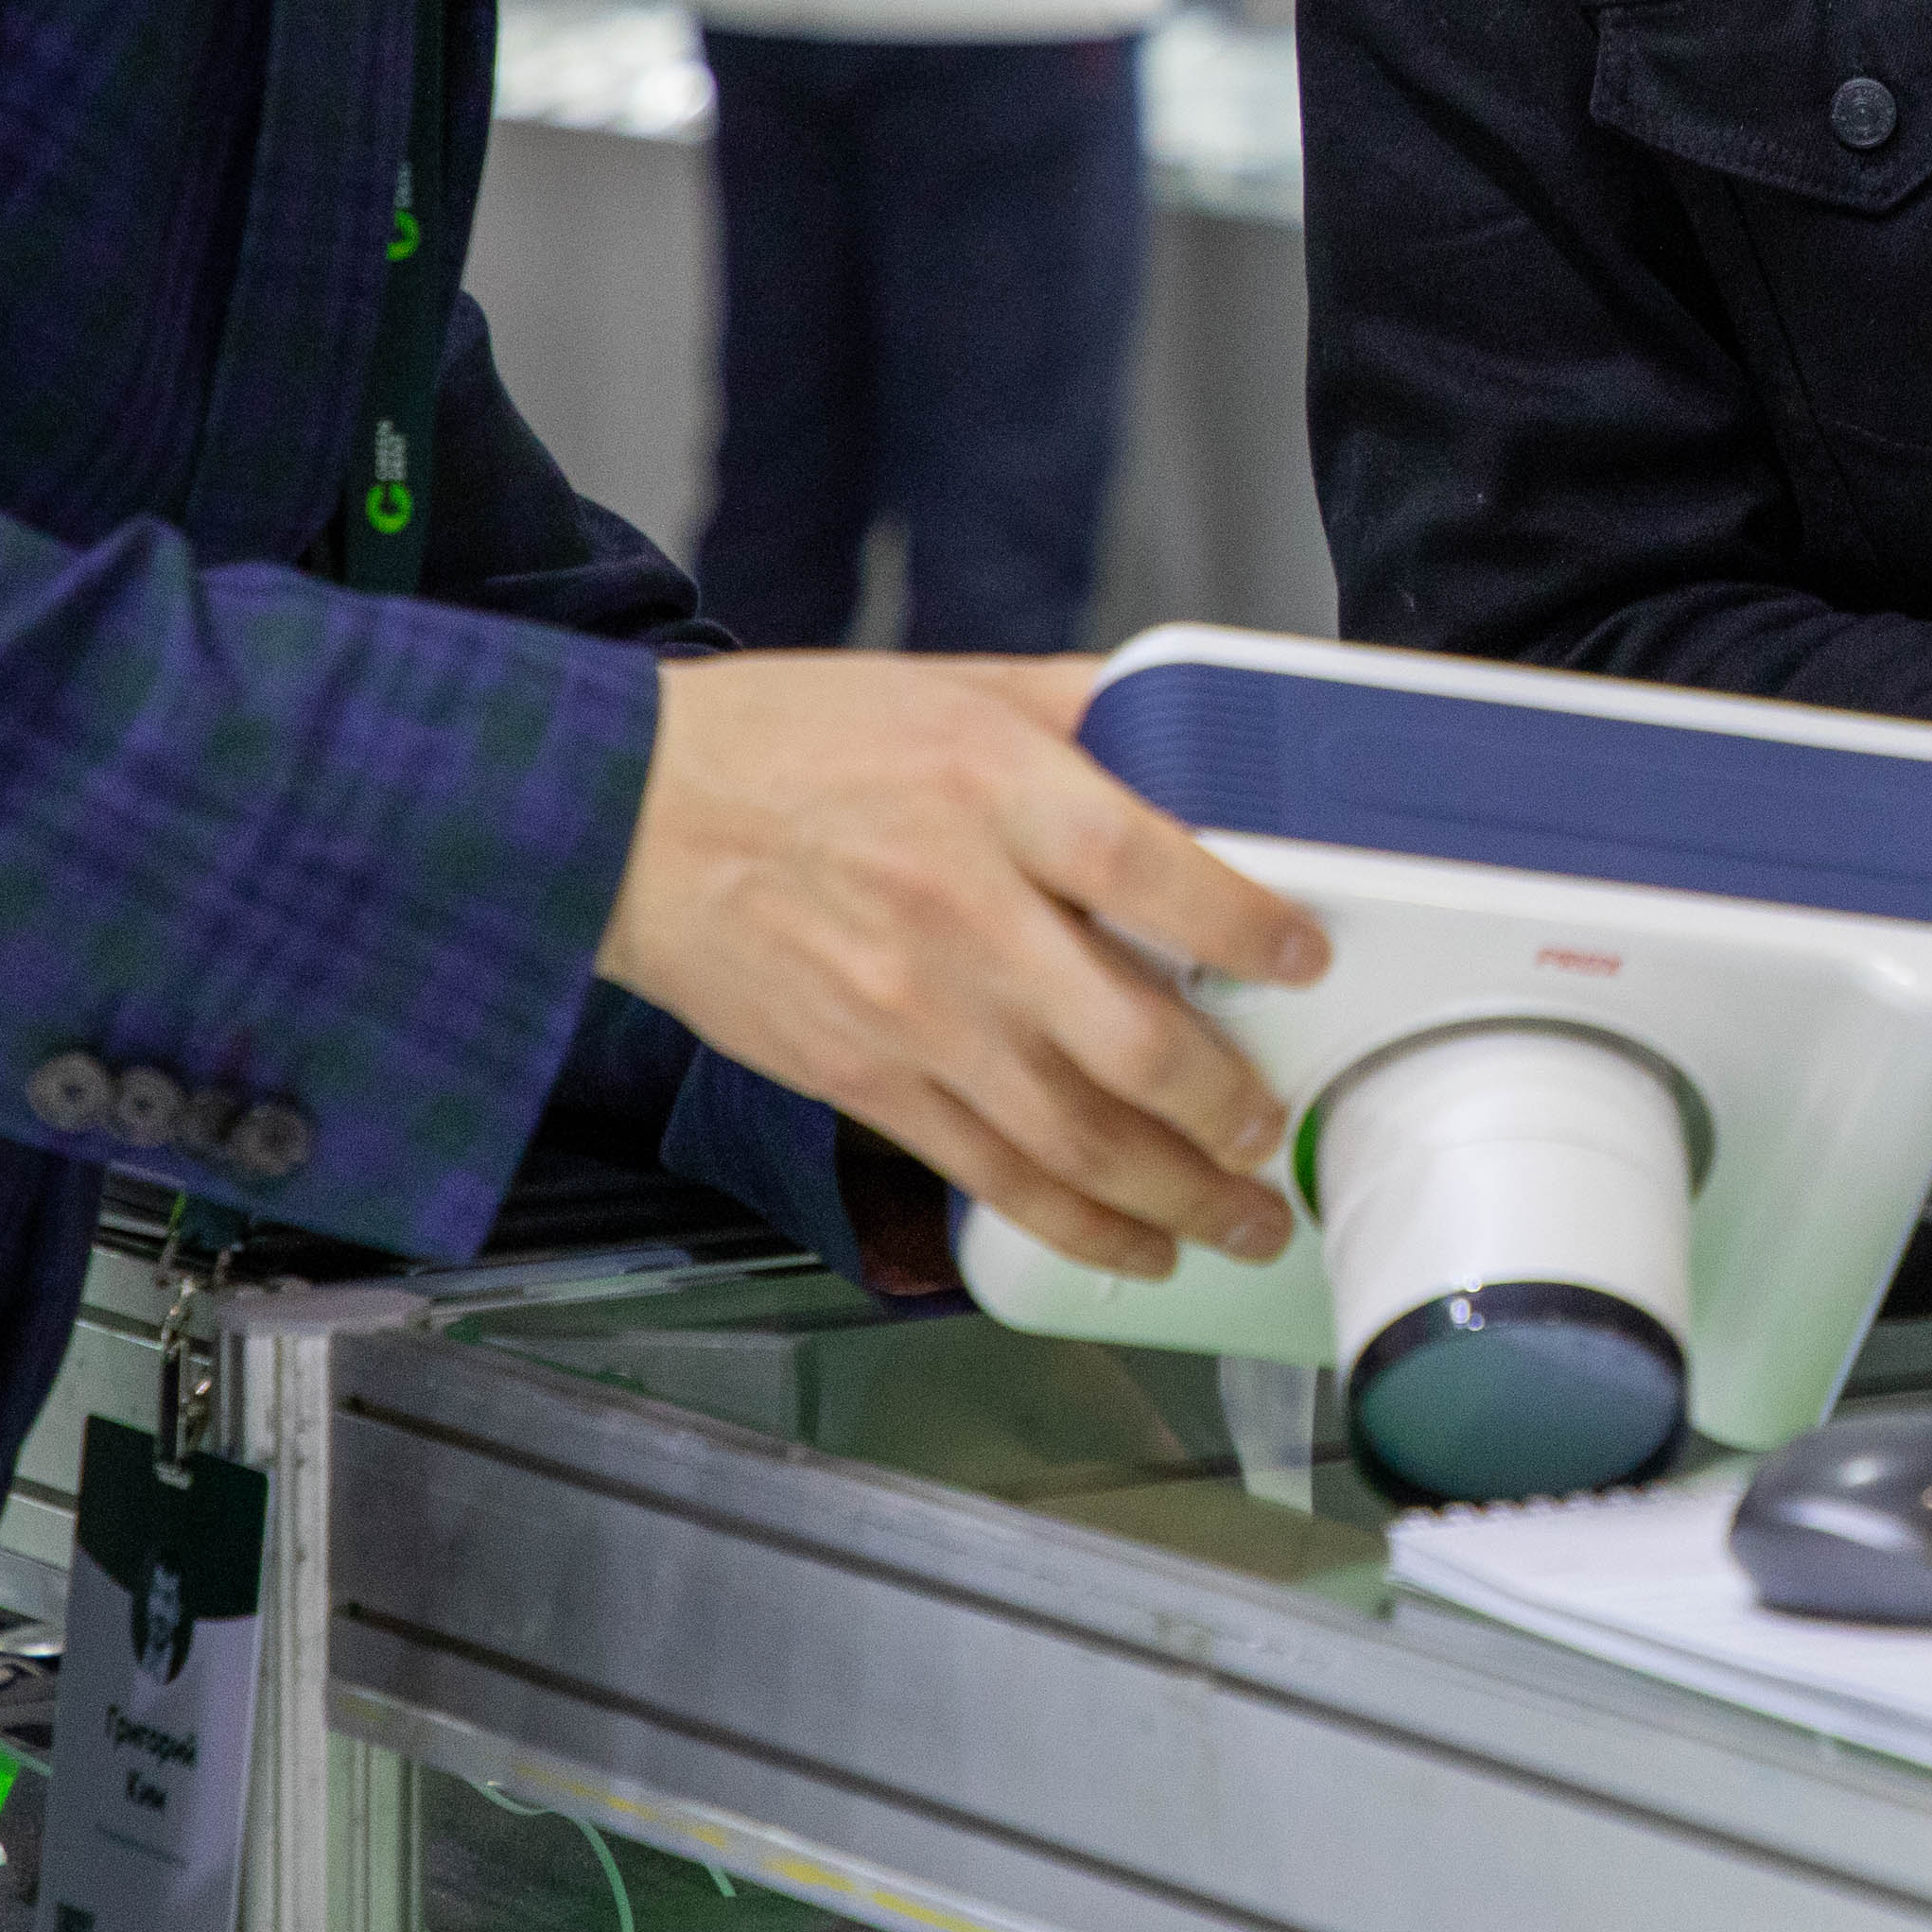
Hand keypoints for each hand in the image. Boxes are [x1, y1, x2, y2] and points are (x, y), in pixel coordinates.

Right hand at [598, 651, 1331, 1277]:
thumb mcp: (957, 685)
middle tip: (1276, 1133)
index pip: (1150, 869)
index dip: (1243, 925)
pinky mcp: (863, 1079)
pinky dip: (1074, 1226)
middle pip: (1127, 1042)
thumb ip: (1088, 710)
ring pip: (1069, 1138)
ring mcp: (910, 1011)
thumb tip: (1203, 732)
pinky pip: (988, 1174)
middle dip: (1227, 1110)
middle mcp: (960, 911)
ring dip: (1175, 1196)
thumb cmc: (793, 741)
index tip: (1306, 963)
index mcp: (994, 790)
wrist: (625, 816)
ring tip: (1242, 1221)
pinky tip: (1136, 1245)